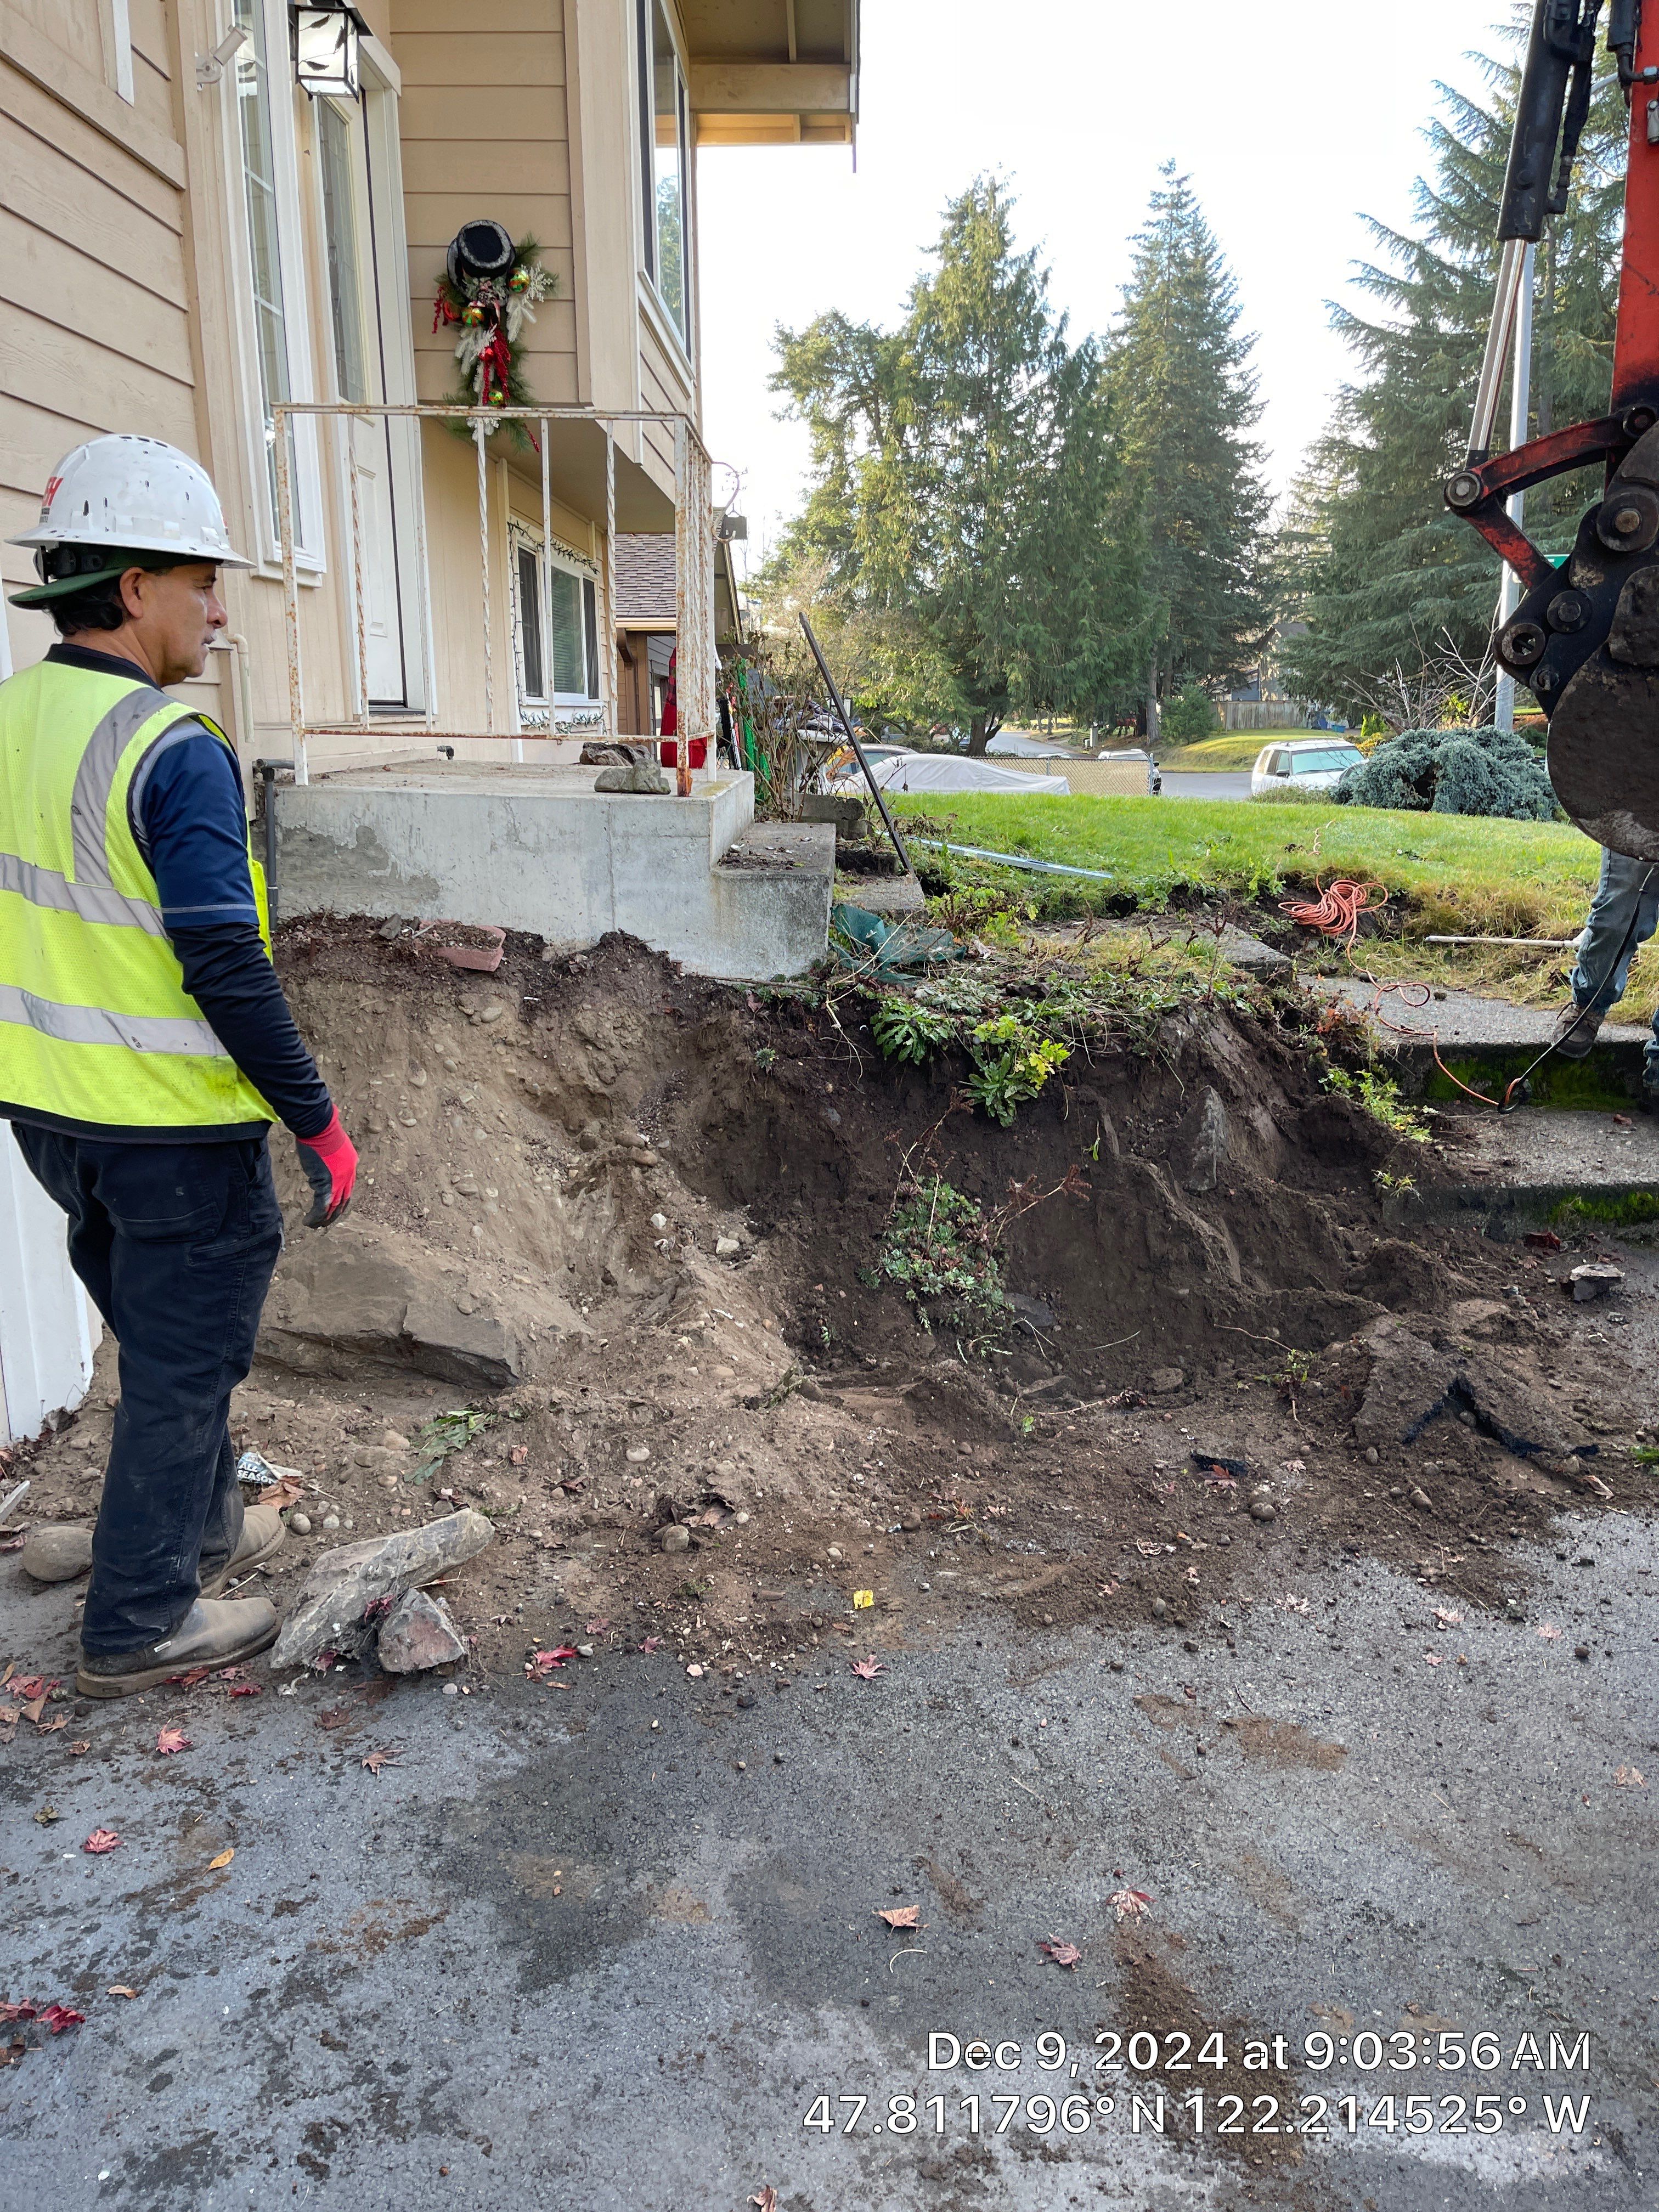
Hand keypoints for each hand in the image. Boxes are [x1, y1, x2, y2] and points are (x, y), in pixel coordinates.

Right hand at [293, 1106, 357, 1226]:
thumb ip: (330, 1159)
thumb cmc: (320, 1131)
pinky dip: (315, 1216)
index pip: (347, 1191)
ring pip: (332, 1207)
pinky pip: (322, 1206)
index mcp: (351, 1167)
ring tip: (312, 1225)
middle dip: (332, 1215)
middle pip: (342, 1202)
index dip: (339, 1203)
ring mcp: (339, 1181)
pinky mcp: (327, 1183)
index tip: (330, 1210)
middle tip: (322, 1223)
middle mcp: (348, 1176)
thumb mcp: (330, 1146)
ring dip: (322, 1219)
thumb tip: (323, 1164)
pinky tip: (308, 1221)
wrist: (318, 1127)